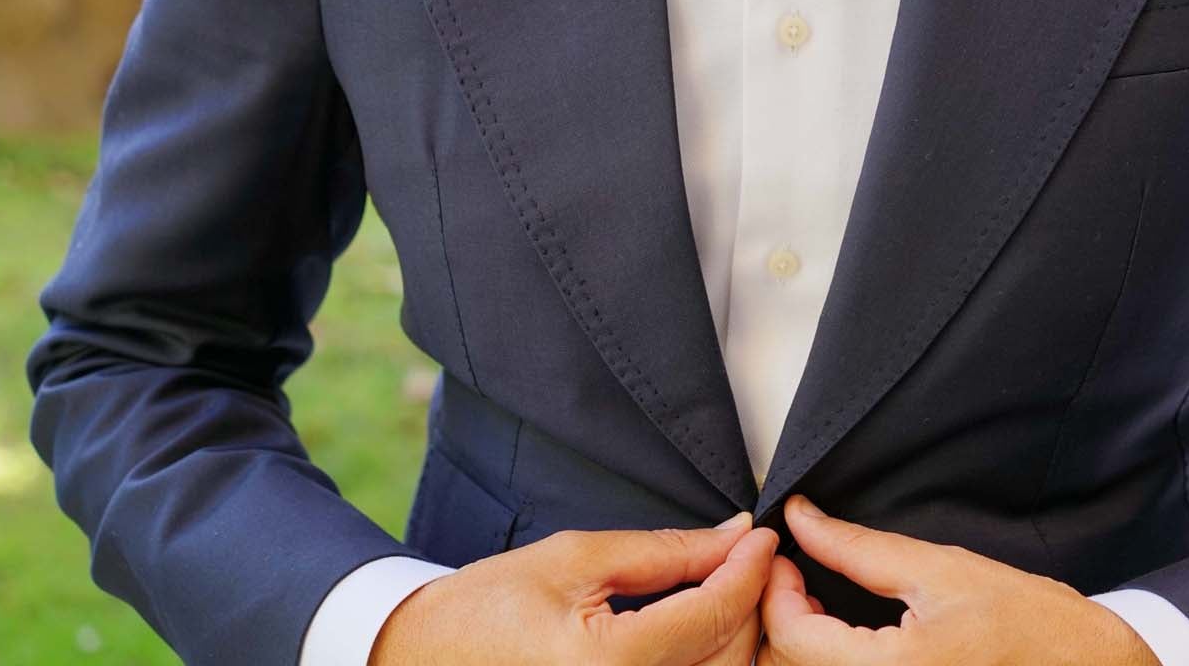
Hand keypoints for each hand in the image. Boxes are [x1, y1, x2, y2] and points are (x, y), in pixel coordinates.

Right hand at [371, 511, 777, 664]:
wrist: (426, 660)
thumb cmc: (487, 609)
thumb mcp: (577, 558)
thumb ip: (666, 552)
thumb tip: (734, 537)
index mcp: (610, 664)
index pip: (715, 613)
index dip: (749, 567)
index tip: (762, 536)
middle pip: (730, 654)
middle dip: (749, 601)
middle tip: (748, 557)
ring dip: (734, 635)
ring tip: (724, 590)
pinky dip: (707, 661)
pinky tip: (699, 630)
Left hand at [756, 495, 1159, 665]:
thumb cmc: (1032, 625)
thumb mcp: (939, 569)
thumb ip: (858, 548)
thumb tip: (804, 519)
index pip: (792, 636)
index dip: (775, 587)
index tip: (785, 553)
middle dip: (782, 615)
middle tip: (796, 571)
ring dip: (802, 642)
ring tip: (816, 600)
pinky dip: (830, 659)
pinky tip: (842, 635)